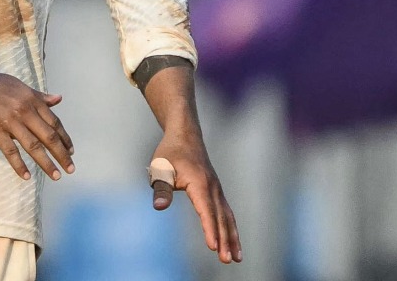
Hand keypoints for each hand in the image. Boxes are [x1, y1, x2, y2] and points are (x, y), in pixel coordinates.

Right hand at [0, 65, 74, 180]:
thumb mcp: (20, 86)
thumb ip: (39, 96)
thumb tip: (59, 99)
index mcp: (32, 100)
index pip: (54, 122)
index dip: (64, 138)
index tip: (71, 151)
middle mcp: (25, 111)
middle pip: (48, 136)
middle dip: (61, 154)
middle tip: (70, 168)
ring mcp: (10, 122)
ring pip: (33, 146)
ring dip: (46, 163)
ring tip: (56, 175)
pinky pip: (10, 151)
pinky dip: (19, 165)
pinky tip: (26, 176)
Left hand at [149, 134, 241, 263]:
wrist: (185, 135)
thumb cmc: (170, 152)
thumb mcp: (160, 168)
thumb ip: (161, 188)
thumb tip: (159, 206)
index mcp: (199, 183)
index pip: (206, 210)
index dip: (209, 229)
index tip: (213, 247)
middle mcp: (213, 188)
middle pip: (220, 217)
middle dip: (225, 240)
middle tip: (227, 260)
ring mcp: (217, 190)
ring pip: (227, 217)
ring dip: (233, 237)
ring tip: (237, 258)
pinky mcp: (216, 191)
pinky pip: (226, 212)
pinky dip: (231, 228)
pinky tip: (233, 241)